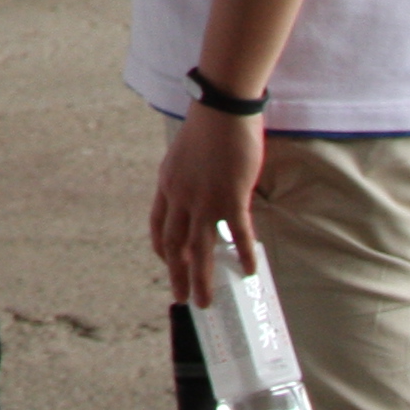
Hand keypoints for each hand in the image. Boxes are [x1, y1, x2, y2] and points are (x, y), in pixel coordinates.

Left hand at [149, 106, 266, 308]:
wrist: (221, 108)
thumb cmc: (208, 126)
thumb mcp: (185, 156)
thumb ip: (188, 178)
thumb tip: (200, 193)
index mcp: (167, 184)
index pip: (158, 225)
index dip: (162, 248)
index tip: (166, 263)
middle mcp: (180, 197)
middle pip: (175, 246)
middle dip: (177, 275)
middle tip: (182, 299)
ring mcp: (205, 200)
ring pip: (199, 250)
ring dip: (202, 279)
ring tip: (205, 302)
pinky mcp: (231, 198)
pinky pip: (238, 234)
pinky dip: (245, 254)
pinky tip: (250, 271)